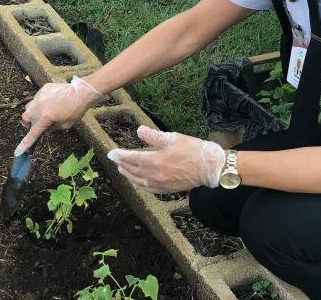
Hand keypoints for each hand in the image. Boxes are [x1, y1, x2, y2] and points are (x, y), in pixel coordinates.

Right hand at [15, 76, 105, 155]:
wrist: (82, 92)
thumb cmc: (76, 110)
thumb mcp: (66, 125)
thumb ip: (53, 128)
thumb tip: (46, 129)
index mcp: (45, 118)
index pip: (33, 133)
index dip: (25, 144)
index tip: (18, 151)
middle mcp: (39, 107)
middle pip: (26, 118)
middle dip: (29, 123)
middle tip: (38, 124)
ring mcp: (40, 96)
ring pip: (29, 106)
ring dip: (34, 112)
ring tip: (45, 112)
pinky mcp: (43, 89)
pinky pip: (37, 98)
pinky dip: (41, 102)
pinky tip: (51, 102)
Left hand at [106, 125, 225, 192]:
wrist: (209, 167)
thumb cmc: (193, 150)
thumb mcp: (174, 138)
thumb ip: (154, 136)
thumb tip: (139, 131)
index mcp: (156, 161)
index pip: (132, 158)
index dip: (120, 155)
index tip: (110, 153)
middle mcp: (155, 175)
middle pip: (133, 170)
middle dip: (122, 164)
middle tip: (114, 159)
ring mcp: (161, 184)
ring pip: (139, 181)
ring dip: (129, 175)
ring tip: (122, 169)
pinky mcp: (168, 189)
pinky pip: (149, 188)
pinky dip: (140, 184)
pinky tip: (139, 182)